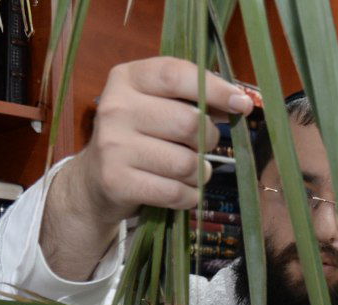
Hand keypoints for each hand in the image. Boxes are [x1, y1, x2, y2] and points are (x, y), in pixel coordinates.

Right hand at [42, 56, 255, 278]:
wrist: (94, 180)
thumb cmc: (141, 137)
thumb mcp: (157, 105)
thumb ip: (194, 98)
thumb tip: (241, 103)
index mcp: (127, 78)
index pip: (176, 75)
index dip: (216, 89)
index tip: (242, 105)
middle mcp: (115, 108)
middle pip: (189, 123)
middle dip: (209, 139)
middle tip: (203, 147)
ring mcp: (113, 146)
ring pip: (186, 163)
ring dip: (200, 173)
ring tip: (190, 172)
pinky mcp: (117, 182)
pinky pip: (175, 192)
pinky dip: (189, 196)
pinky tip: (182, 191)